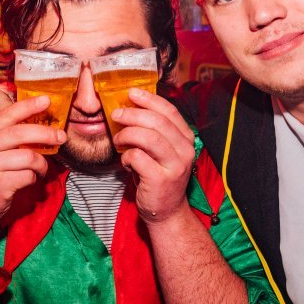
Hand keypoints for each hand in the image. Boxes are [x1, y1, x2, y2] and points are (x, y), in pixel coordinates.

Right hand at [0, 98, 64, 226]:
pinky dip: (35, 178)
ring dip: (42, 164)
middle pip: (22, 133)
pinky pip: (28, 176)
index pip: (8, 114)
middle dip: (47, 134)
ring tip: (41, 169)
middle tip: (61, 137)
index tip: (47, 100)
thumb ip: (9, 136)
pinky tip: (31, 180)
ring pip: (29, 157)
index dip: (29, 105)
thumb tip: (41, 121)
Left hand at [112, 87, 195, 225]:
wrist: (165, 210)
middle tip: (117, 114)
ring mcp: (175, 166)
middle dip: (133, 114)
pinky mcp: (161, 179)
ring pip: (149, 137)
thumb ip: (153, 131)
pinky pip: (138, 157)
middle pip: (158, 122)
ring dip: (127, 134)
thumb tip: (130, 108)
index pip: (170, 111)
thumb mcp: (161, 151)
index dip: (150, 99)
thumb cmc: (158, 176)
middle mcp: (185, 150)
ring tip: (117, 139)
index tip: (132, 93)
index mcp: (186, 139)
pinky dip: (126, 156)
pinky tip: (124, 161)